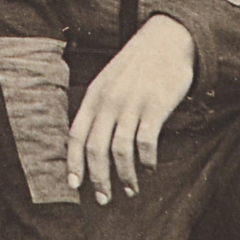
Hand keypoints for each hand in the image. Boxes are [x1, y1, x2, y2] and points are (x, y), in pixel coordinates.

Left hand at [66, 15, 194, 205]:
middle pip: (96, 148)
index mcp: (94, 96)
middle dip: (98, 178)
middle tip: (104, 198)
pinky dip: (146, 161)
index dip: (73, 162)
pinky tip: (149, 168)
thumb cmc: (137, 66)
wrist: (166, 40)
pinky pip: (146, 142)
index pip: (76, 135)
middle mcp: (108, 101)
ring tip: (130, 190)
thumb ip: (99, 108)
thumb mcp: (109, 82)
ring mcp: (131, 104)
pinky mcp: (155, 107)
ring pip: (120, 150)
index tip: (73, 185)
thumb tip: (91, 144)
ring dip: (125, 176)